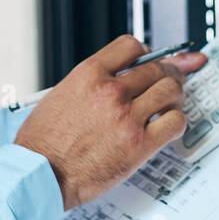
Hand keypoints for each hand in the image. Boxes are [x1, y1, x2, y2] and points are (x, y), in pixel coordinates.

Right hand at [13, 35, 206, 209]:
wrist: (41, 173)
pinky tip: (169, 126)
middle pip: (156, 68)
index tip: (150, 60)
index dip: (145, 53)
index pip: (131, 46)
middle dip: (166, 73)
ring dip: (175, 95)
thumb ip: (91, 83)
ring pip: (170, 90)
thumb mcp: (62, 94)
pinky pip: (175, 122)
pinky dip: (177, 121)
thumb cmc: (44, 141)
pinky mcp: (139, 144)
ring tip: (170, 103)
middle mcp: (110, 92)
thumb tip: (113, 78)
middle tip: (168, 81)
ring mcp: (127, 117)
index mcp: (89, 74)